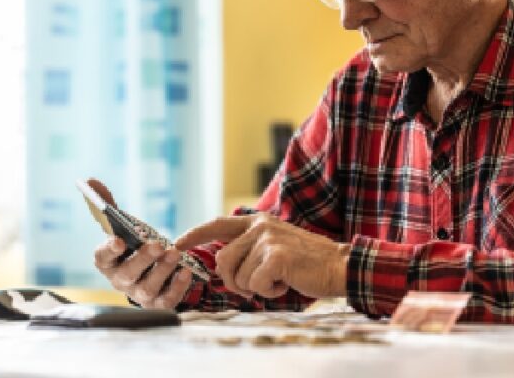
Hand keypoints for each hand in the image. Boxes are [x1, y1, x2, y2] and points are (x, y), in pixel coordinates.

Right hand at [88, 178, 192, 308]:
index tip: (118, 239)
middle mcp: (120, 281)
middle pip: (127, 274)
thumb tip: (90, 181)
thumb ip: (108, 207)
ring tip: (175, 253)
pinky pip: (166, 301)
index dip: (108, 249)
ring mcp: (139, 294)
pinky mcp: (157, 304)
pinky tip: (186, 272)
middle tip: (157, 245)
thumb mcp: (122, 227)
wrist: (151, 273)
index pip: (102, 257)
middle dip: (142, 259)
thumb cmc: (133, 247)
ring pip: (147, 288)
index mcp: (108, 262)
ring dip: (162, 271)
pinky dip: (176, 288)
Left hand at [175, 213, 348, 299]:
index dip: (194, 234)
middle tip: (258, 284)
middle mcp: (260, 226)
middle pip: (222, 260)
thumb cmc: (305, 263)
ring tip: (278, 279)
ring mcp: (268, 239)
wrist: (337, 266)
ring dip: (255, 287)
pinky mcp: (276, 256)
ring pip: (238, 276)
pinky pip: (255, 284)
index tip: (176, 244)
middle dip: (234, 281)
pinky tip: (285, 283)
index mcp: (257, 221)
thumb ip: (249, 248)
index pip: (217, 224)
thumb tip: (221, 263)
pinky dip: (269, 292)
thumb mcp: (274, 247)